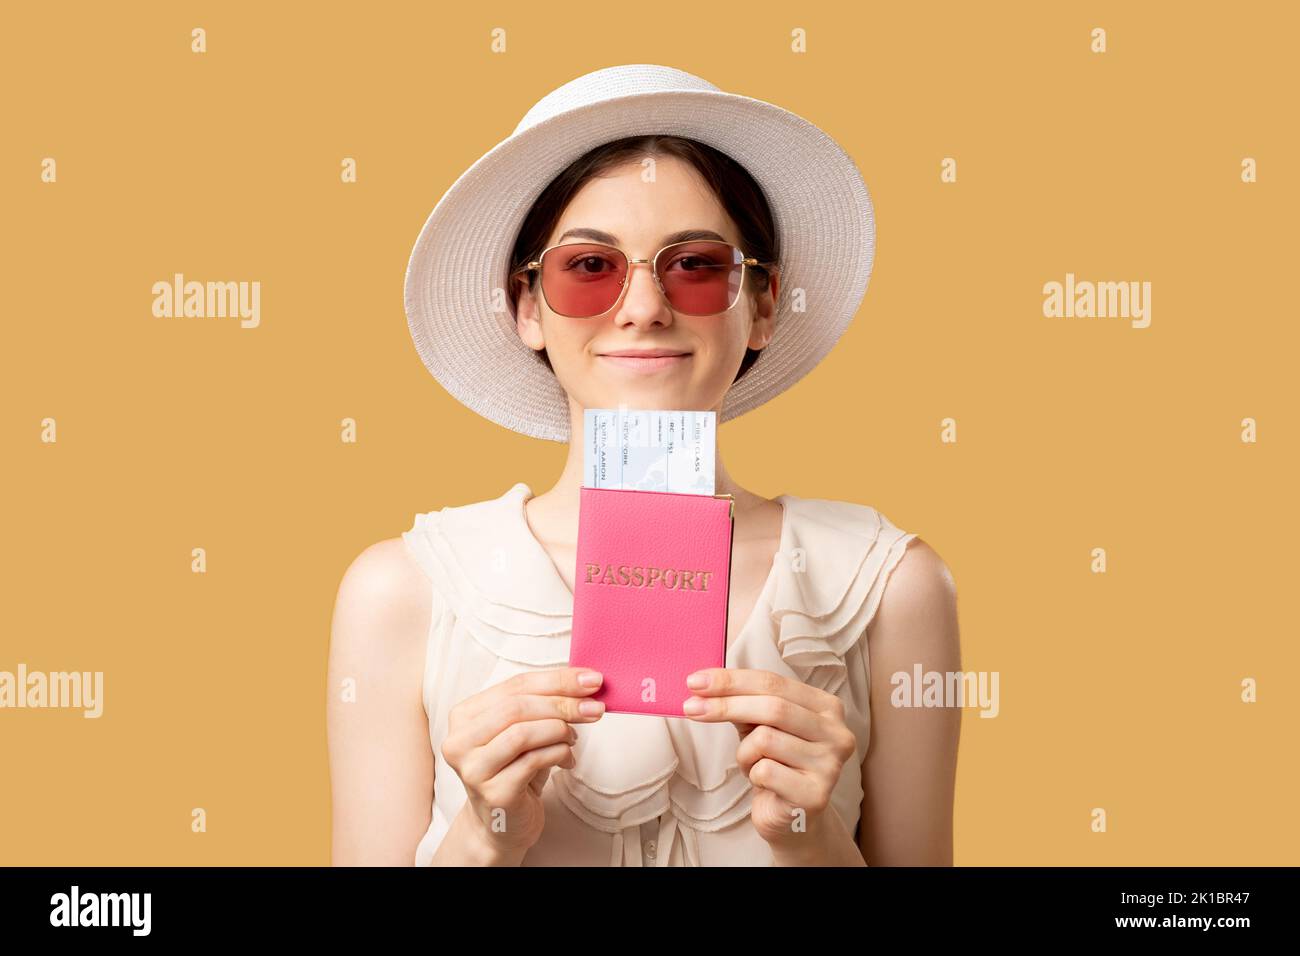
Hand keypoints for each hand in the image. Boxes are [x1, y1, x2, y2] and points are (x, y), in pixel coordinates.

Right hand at [441, 668, 604, 859]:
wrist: (501, 825)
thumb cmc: (515, 770)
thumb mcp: (523, 730)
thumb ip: (542, 702)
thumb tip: (584, 681)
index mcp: (464, 715)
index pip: (515, 685)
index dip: (556, 680)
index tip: (591, 679)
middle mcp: (460, 741)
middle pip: (517, 707)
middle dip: (563, 704)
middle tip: (595, 707)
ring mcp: (473, 769)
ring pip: (523, 733)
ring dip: (560, 730)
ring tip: (574, 738)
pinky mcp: (493, 793)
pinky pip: (533, 761)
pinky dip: (559, 754)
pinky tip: (568, 760)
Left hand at [682, 668, 856, 852]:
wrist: (792, 819)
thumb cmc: (776, 765)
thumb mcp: (760, 725)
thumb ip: (743, 702)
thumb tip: (703, 684)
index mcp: (827, 707)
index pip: (774, 682)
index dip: (732, 680)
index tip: (695, 681)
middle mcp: (837, 733)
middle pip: (773, 707)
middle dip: (726, 705)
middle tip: (691, 708)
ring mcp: (830, 765)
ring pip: (765, 739)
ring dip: (744, 752)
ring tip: (751, 764)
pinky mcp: (816, 795)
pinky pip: (765, 771)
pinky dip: (752, 774)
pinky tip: (763, 783)